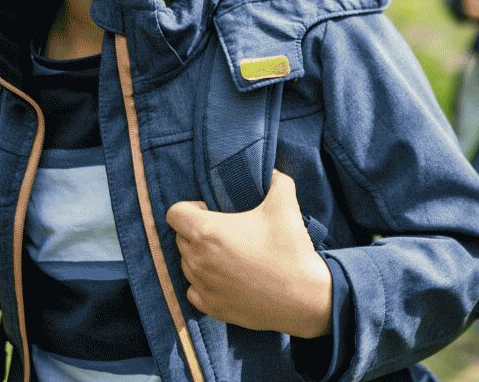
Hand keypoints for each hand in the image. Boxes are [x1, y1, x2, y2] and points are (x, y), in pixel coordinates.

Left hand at [166, 171, 332, 338]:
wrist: (304, 298)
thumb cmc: (290, 250)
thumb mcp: (285, 204)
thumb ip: (275, 179)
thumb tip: (270, 171)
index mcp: (207, 232)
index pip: (174, 213)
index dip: (191, 207)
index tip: (211, 211)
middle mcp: (197, 260)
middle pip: (180, 238)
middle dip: (197, 231)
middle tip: (226, 231)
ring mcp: (202, 286)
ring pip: (186, 264)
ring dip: (201, 256)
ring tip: (229, 255)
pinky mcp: (210, 307)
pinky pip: (194, 289)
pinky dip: (205, 282)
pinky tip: (227, 277)